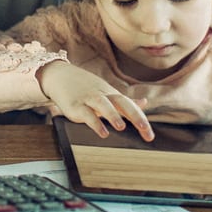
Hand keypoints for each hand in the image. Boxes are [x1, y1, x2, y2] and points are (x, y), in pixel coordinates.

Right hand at [37, 62, 152, 140]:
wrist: (61, 76)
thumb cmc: (86, 87)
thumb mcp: (108, 93)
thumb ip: (126, 101)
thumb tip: (145, 103)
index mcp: (112, 95)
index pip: (130, 106)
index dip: (141, 119)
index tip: (149, 136)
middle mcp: (103, 96)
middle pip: (122, 103)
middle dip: (135, 115)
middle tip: (145, 130)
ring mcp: (89, 100)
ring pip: (103, 105)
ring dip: (113, 115)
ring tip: (122, 127)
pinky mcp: (75, 106)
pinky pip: (86, 113)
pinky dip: (95, 123)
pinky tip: (102, 132)